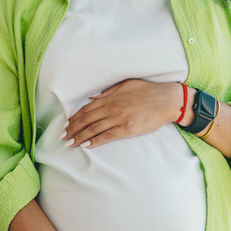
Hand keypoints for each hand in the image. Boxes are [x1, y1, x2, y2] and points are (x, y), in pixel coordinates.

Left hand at [60, 79, 181, 148]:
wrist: (167, 100)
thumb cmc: (148, 91)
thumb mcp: (126, 85)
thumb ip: (108, 92)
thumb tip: (93, 98)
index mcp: (109, 98)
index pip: (86, 109)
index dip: (74, 118)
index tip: (65, 125)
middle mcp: (111, 108)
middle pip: (86, 120)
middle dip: (72, 129)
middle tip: (62, 137)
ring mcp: (119, 119)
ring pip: (93, 129)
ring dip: (79, 137)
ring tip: (69, 143)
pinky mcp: (127, 129)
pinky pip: (107, 136)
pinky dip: (95, 141)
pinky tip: (86, 145)